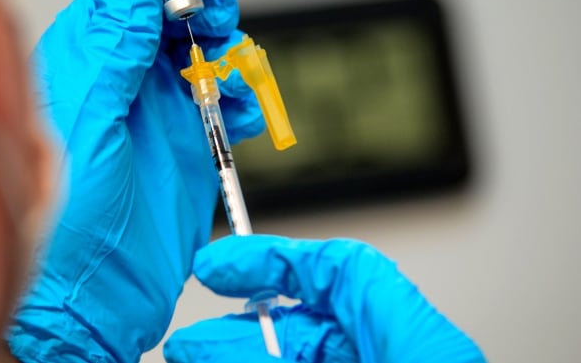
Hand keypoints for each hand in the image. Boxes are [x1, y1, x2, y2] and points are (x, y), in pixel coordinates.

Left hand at [6, 0, 263, 362]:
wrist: (83, 305)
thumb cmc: (62, 227)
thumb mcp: (87, 123)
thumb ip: (114, 46)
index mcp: (82, 60)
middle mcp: (118, 79)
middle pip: (170, 7)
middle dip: (204, 4)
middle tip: (216, 24)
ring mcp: (152, 111)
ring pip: (199, 50)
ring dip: (226, 51)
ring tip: (228, 76)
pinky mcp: (182, 144)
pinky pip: (220, 100)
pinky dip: (240, 97)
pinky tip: (240, 112)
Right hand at [164, 235, 485, 362]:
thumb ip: (281, 352)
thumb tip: (204, 343)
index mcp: (418, 340)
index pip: (344, 269)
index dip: (275, 255)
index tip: (219, 264)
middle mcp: (395, 352)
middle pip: (312, 318)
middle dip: (243, 326)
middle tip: (189, 340)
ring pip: (302, 351)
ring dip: (243, 350)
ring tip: (191, 356)